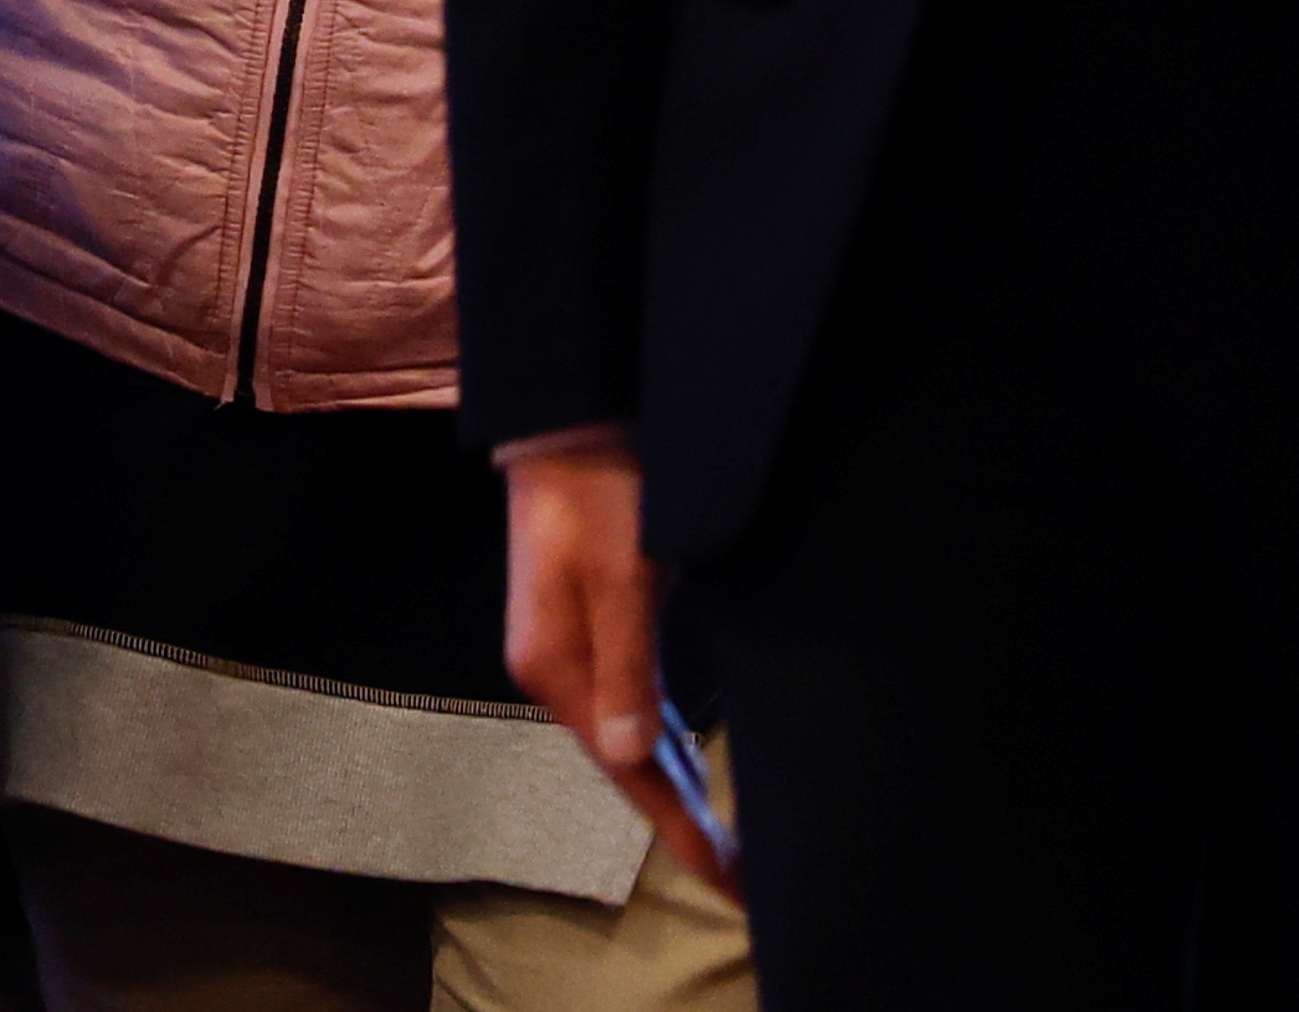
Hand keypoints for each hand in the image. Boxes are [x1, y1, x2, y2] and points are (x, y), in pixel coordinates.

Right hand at [501, 430, 734, 896]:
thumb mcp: (624, 573)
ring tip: (720, 839)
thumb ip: (629, 664)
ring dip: (671, 786)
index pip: (627, 770)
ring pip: (628, 737)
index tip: (728, 878)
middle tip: (740, 878)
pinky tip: (677, 758)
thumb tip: (630, 757)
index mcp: (559, 666)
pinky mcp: (584, 621)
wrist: (568, 419)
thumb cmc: (602, 488)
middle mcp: (558, 668)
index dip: (679, 826)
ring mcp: (568, 645)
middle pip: (626, 764)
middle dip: (681, 820)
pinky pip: (628, 703)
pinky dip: (658, 742)